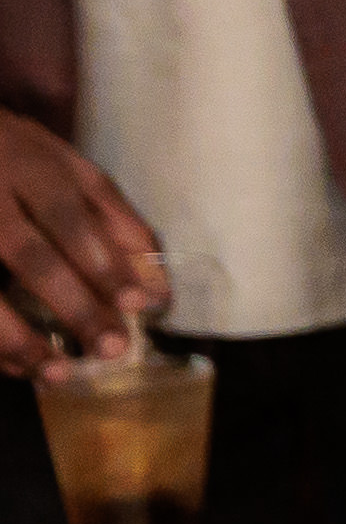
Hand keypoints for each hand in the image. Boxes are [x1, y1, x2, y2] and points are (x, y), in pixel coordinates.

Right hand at [0, 114, 168, 378]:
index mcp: (28, 165)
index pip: (71, 218)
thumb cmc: (10, 151)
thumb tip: (154, 263)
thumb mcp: (60, 160)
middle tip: (111, 348)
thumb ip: (107, 208)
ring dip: (17, 337)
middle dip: (73, 304)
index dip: (104, 262)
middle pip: (30, 256)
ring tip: (57, 373)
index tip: (139, 304)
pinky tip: (12, 364)